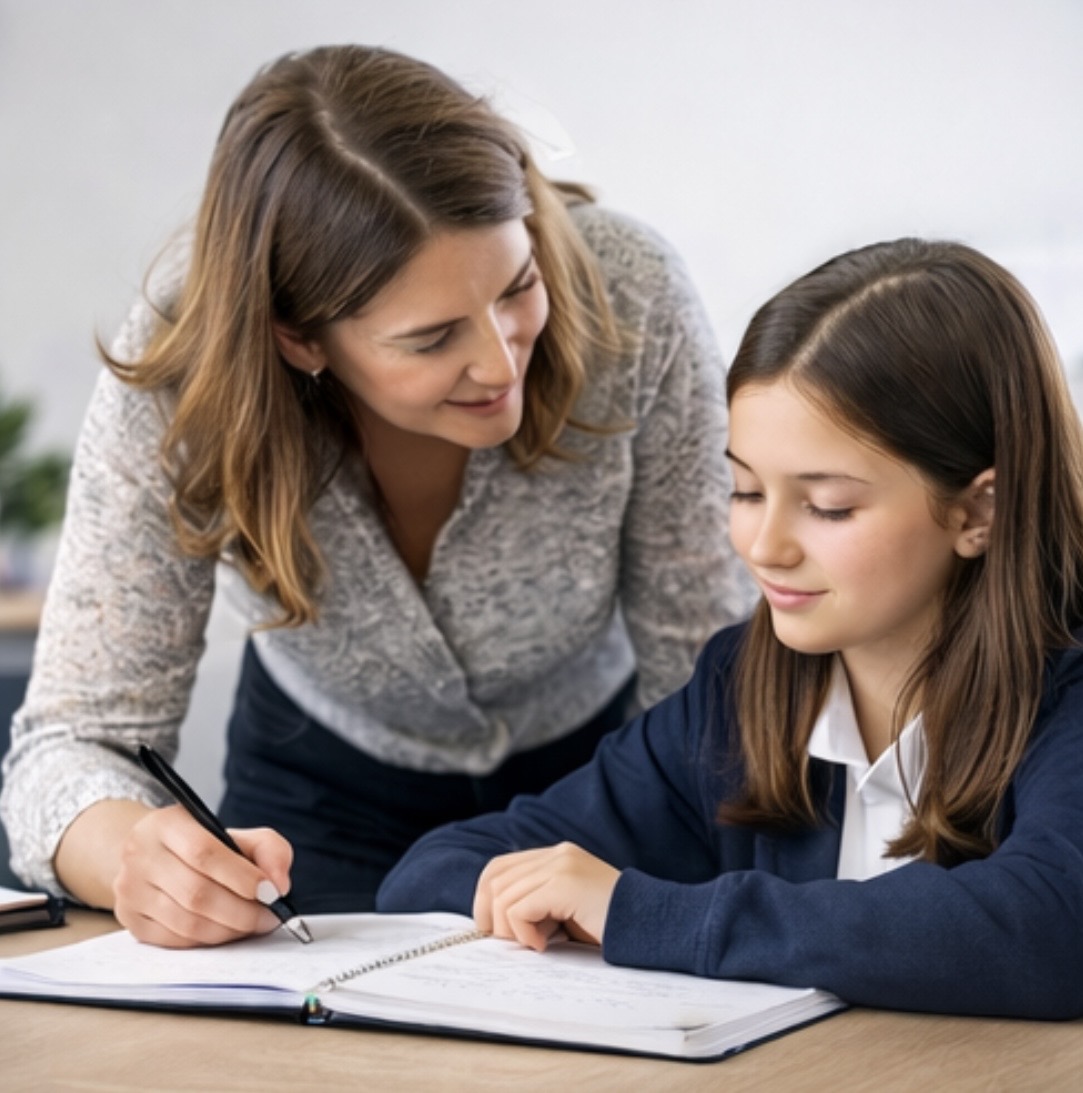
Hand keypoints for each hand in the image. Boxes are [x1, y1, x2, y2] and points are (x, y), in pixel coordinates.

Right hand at [111, 804, 294, 947]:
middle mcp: (140, 855)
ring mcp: (130, 890)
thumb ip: (269, 849)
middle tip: (270, 916)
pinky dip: (208, 940)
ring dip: (228, 929)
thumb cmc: (202, 845)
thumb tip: (279, 884)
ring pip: (186, 922)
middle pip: (196, 893)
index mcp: (167, 824)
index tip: (271, 892)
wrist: (151, 854)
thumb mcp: (237, 834)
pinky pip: (175, 940)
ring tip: (253, 925)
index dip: (242, 876)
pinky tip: (227, 931)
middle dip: (242, 911)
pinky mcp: (130, 920)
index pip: (205, 853)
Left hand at [473, 842, 618, 952]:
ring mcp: (562, 865)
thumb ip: (540, 902)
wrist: (652, 927)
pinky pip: (519, 908)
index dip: (485, 896)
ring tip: (535, 944)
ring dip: (510, 928)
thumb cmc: (610, 926)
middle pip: (496, 877)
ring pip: (504, 895)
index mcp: (558, 856)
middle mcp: (558, 853)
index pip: (501, 866)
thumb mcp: (568, 909)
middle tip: (506, 941)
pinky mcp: (565, 883)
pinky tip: (544, 945)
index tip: (490, 927)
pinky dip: (523, 932)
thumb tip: (497, 921)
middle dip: (491, 914)